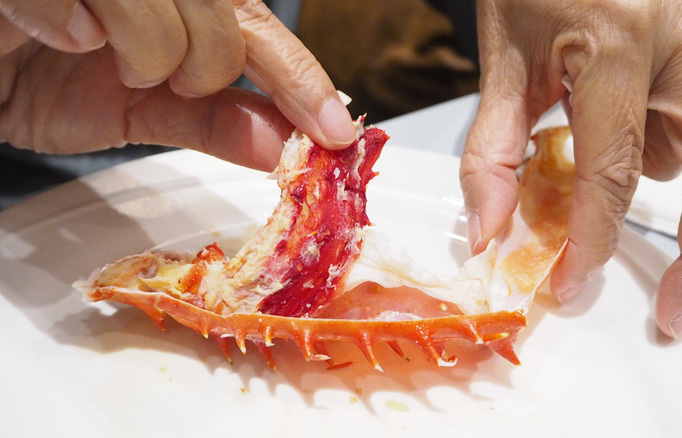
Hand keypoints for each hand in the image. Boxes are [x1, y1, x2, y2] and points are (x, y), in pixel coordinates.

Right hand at [0, 0, 354, 169]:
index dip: (301, 80)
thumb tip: (290, 146)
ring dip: (145, 56)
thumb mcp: (145, 109)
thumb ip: (220, 122)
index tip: (334, 131)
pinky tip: (63, 36)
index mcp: (179, 0)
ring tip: (106, 60)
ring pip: (166, 7)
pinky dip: (76, 27)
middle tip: (158, 79)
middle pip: (226, 18)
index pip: (261, 30)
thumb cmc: (43, 76)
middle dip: (203, 69)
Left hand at [460, 0, 681, 336]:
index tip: (573, 282)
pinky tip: (623, 160)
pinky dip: (668, 156)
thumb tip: (491, 230)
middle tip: (677, 311)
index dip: (594, 238)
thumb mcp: (501, 58)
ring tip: (629, 230)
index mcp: (622, 38)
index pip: (615, 169)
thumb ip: (494, 150)